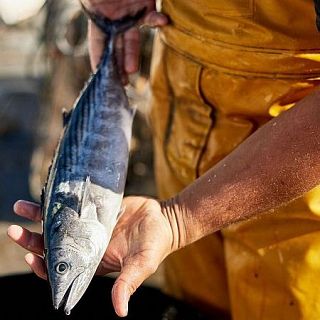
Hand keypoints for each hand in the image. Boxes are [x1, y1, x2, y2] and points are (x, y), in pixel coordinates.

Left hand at [7, 196, 174, 316]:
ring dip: (38, 219)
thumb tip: (120, 311)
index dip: (44, 266)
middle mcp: (86, 245)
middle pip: (53, 246)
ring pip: (58, 225)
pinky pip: (72, 206)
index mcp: (93, 262)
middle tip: (15, 231)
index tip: (32, 257)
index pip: (61, 269)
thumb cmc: (154, 245)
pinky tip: (45, 194)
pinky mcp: (93, 210)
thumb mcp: (141, 264)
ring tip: (20, 208)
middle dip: (32, 241)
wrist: (162, 219)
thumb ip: (128, 283)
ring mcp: (88, 227)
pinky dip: (58, 202)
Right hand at [82, 0, 167, 82]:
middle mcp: (114, 18)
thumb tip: (94, 21)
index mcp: (98, 15)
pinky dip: (157, 19)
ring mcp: (130, 12)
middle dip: (117, 66)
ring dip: (132, 56)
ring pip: (132, 40)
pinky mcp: (145, 4)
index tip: (100, 78)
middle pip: (115, 47)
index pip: (97, 44)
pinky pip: (150, 17)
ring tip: (131, 73)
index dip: (98, 60)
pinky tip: (162, 20)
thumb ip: (92, 4)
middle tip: (119, 84)